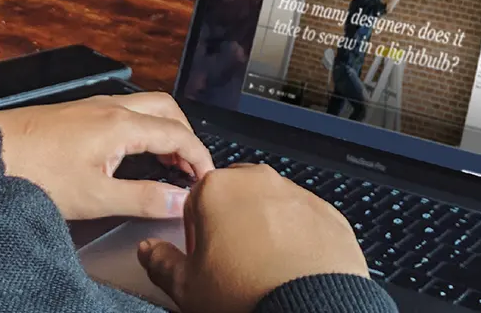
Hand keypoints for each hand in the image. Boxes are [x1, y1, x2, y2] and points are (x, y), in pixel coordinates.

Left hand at [0, 92, 214, 219]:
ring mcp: (92, 107)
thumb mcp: (95, 196)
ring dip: (164, 130)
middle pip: (167, 109)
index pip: (179, 133)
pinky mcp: (77, 114)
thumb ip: (142, 198)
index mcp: (121, 124)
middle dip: (186, 136)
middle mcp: (110, 107)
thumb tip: (179, 201)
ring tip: (167, 163)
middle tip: (191, 167)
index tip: (208, 179)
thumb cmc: (33, 171)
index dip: (200, 157)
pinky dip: (142, 129)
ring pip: (144, 107)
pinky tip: (131, 154)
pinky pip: (124, 112)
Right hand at [138, 163, 367, 312]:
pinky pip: (306, 222)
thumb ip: (161, 262)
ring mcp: (298, 196)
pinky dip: (299, 240)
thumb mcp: (188, 287)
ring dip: (266, 231)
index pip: (194, 202)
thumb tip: (151, 252)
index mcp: (217, 189)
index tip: (203, 258)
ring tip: (266, 271)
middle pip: (235, 199)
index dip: (196, 235)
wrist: (312, 311)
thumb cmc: (249, 295)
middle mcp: (259, 182)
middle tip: (234, 265)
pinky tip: (293, 270)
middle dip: (232, 225)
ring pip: (272, 208)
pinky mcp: (329, 215)